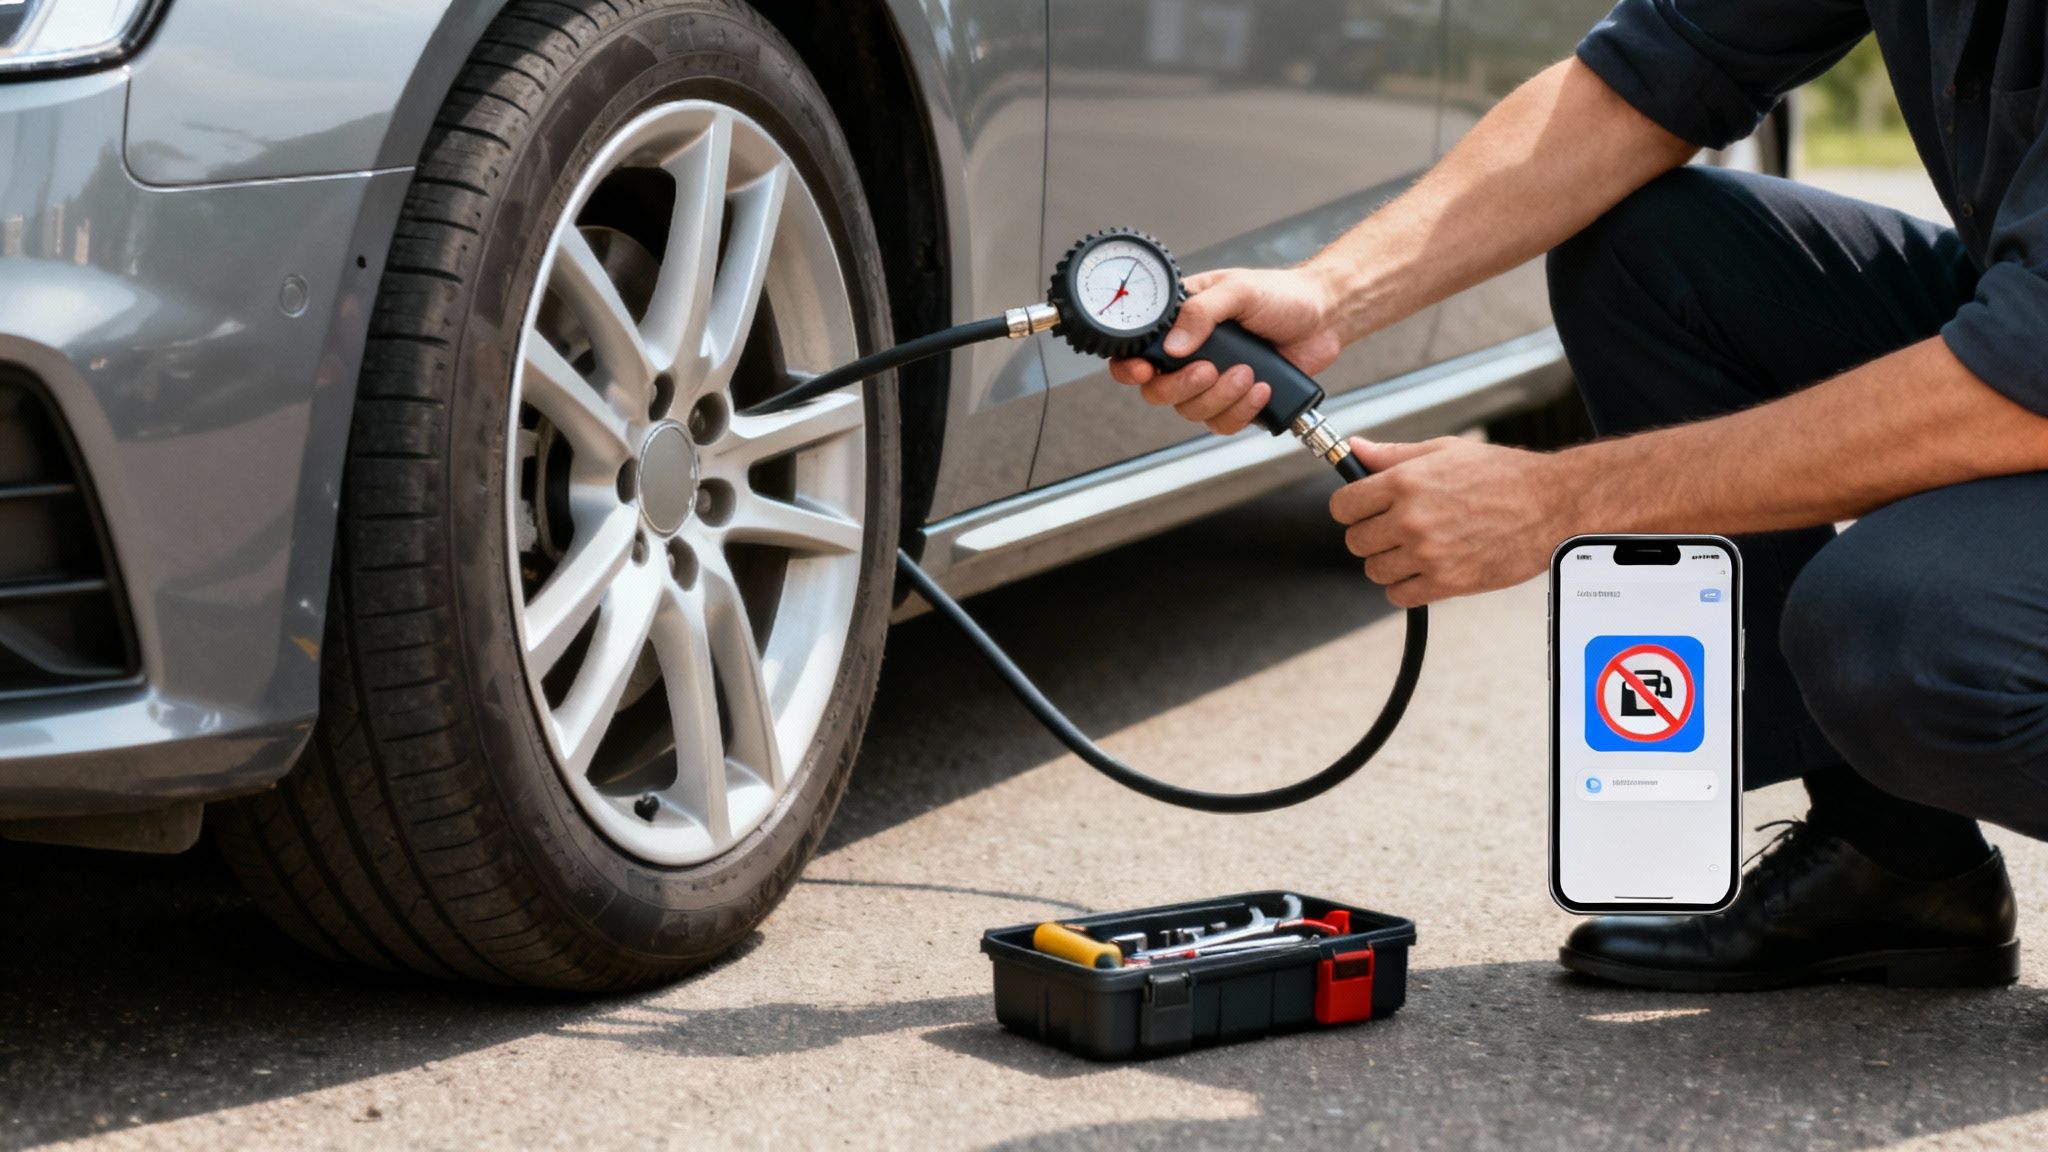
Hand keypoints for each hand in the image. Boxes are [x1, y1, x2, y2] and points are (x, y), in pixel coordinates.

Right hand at [1107, 267, 1343, 434]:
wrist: (1325, 317)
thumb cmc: (1282, 295)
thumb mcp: (1239, 290)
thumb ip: (1202, 312)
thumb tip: (1173, 345)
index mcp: (1181, 322)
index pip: (1138, 350)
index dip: (1132, 367)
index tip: (1146, 370)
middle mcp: (1191, 354)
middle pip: (1159, 390)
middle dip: (1183, 387)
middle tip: (1210, 370)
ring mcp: (1213, 380)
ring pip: (1191, 411)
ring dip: (1220, 398)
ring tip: (1249, 373)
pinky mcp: (1237, 401)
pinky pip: (1223, 422)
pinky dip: (1241, 411)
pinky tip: (1261, 389)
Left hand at [1330, 436, 1570, 606]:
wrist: (1551, 505)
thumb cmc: (1503, 475)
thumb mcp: (1444, 451)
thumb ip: (1392, 455)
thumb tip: (1354, 449)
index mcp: (1405, 483)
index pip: (1342, 506)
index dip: (1349, 509)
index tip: (1361, 510)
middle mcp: (1411, 519)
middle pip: (1356, 542)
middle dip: (1370, 536)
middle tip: (1394, 529)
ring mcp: (1428, 553)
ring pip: (1375, 571)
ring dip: (1388, 563)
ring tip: (1414, 549)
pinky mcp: (1447, 582)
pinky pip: (1399, 596)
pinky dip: (1405, 587)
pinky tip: (1424, 569)